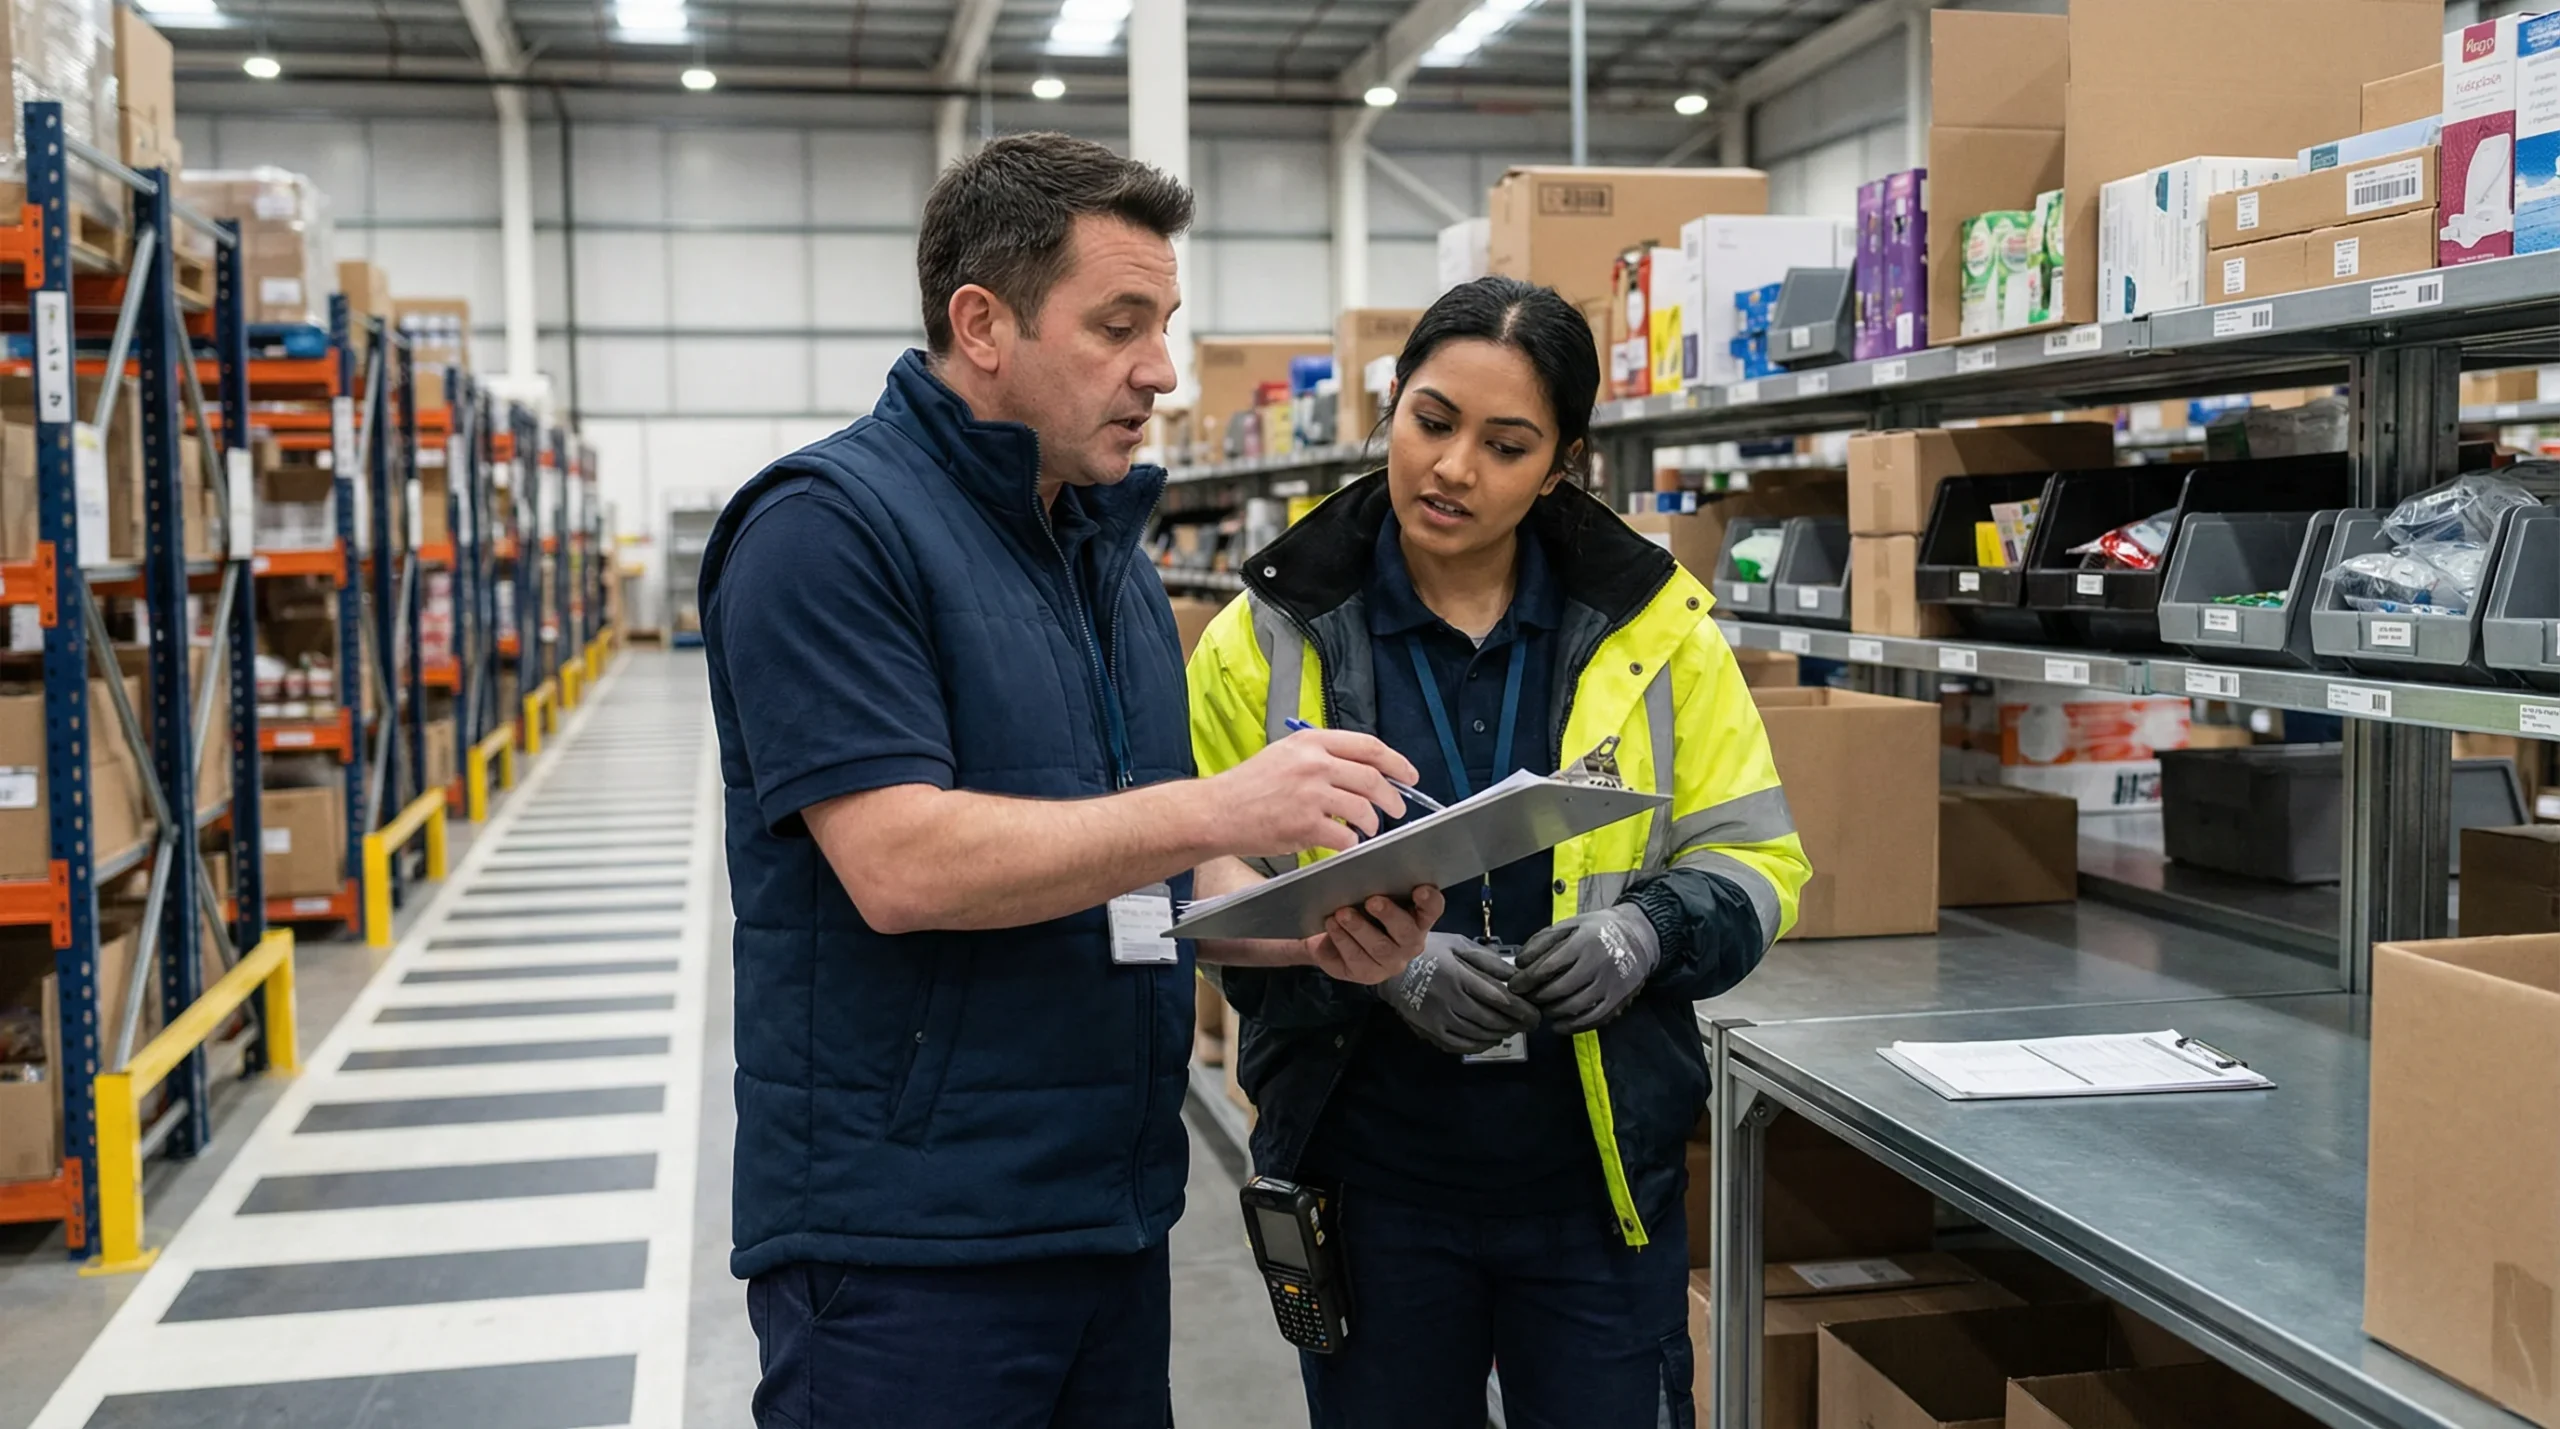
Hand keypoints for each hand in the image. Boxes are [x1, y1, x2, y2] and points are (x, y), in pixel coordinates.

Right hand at [1206, 730, 1423, 856]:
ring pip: (1363, 810)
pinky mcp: (1305, 825)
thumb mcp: (1285, 754)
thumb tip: (1361, 768)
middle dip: (1392, 798)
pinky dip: (1350, 843)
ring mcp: (1310, 795)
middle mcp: (1314, 764)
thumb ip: (1321, 756)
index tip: (1409, 775)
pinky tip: (1343, 843)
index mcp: (1312, 743)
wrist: (1218, 811)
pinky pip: (1344, 837)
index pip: (1368, 747)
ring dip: (1372, 824)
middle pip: (1373, 779)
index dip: (1396, 762)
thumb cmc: (1249, 785)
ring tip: (1367, 829)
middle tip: (1397, 809)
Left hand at [1305, 886, 1443, 984]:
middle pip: (1406, 933)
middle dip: (1390, 915)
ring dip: (1359, 928)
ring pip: (1379, 948)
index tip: (1420, 888)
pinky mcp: (1368, 975)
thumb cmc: (1360, 909)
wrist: (1332, 938)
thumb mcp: (1370, 893)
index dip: (1429, 901)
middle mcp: (1409, 943)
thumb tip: (1364, 861)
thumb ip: (1377, 882)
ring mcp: (1390, 962)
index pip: (1432, 910)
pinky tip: (1332, 925)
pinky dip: (1342, 940)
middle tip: (1372, 901)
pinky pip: (1356, 959)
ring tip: (1342, 913)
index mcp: (1417, 919)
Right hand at [1383, 933, 1542, 1054]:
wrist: (1391, 969)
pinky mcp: (1432, 1031)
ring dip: (1501, 1034)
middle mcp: (1453, 1001)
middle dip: (1517, 1024)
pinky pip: (1461, 1045)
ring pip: (1480, 1034)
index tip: (1536, 1014)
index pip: (1501, 999)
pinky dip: (1480, 1046)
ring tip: (1513, 1030)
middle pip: (1493, 1019)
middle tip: (1531, 1024)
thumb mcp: (1458, 944)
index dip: (1522, 1009)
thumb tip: (1514, 974)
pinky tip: (1490, 1040)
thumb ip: (1486, 959)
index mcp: (1461, 977)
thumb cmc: (1429, 951)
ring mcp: (1441, 1019)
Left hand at [1511, 906, 1661, 1035]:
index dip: (1526, 979)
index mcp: (1582, 942)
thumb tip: (1520, 963)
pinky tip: (1558, 1025)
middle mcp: (1597, 964)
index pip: (1547, 967)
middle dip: (1536, 996)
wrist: (1640, 936)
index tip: (1514, 985)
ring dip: (1551, 1011)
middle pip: (1558, 989)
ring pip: (1573, 1006)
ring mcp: (1609, 984)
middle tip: (1526, 998)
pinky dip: (1572, 1026)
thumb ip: (1544, 940)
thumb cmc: (1598, 929)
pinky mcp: (1619, 1000)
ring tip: (1541, 1007)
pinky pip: (1592, 1019)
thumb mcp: (1571, 924)